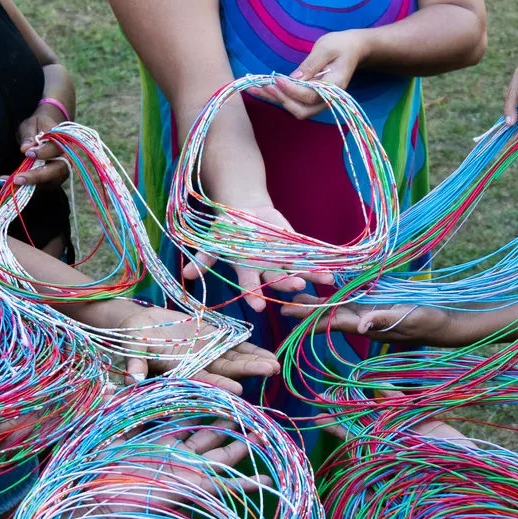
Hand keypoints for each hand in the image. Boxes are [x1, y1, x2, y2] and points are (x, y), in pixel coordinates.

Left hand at [10, 103, 70, 188]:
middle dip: (37, 176)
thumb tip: (25, 148)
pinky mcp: (53, 179)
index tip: (28, 153)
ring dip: (31, 185)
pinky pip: (42, 186)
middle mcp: (67, 158)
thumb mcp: (32, 124)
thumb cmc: (39, 125)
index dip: (43, 152)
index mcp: (64, 140)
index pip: (56, 149)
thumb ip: (29, 135)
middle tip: (18, 178)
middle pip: (57, 170)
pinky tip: (11, 184)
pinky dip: (27, 187)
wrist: (46, 130)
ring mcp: (61, 171)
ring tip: (11, 183)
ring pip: (50, 182)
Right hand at [78, 300, 278, 388]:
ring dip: (255, 362)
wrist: (137, 324)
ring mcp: (207, 354)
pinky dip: (250, 349)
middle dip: (248, 371)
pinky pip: (235, 346)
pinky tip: (269, 353)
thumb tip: (132, 379)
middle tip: (272, 371)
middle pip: (226, 371)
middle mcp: (198, 367)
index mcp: (181, 373)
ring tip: (276, 364)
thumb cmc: (131, 339)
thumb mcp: (132, 350)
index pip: (203, 381)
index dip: (219, 385)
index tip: (238, 389)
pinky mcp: (212, 339)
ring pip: (235, 360)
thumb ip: (135, 364)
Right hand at [179, 196, 329, 313]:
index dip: (253, 295)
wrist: (243, 211)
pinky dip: (320, 262)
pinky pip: (308, 257)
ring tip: (325, 281)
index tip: (258, 307)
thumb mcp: (213, 242)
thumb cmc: (225, 229)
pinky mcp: (294, 248)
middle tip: (296, 288)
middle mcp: (266, 270)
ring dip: (311, 276)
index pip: (250, 287)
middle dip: (286, 284)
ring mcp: (282, 260)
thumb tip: (184, 274)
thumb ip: (204, 259)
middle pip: (277, 280)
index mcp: (246, 271)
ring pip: (297, 271)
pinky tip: (333, 269)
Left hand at [264, 29, 369, 119]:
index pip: (311, 96)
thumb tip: (295, 78)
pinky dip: (276, 96)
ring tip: (254, 88)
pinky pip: (292, 101)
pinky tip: (260, 89)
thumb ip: (311, 64)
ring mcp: (318, 101)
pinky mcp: (309, 97)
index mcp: (335, 87)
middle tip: (264, 86)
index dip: (292, 90)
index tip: (277, 79)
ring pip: (294, 108)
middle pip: (302, 110)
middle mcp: (327, 99)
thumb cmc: (341, 46)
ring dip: (275, 99)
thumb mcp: (326, 48)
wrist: (352, 50)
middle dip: (281, 99)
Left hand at [300, 301, 475, 346]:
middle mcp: (363, 318)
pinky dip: (338, 293)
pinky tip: (329, 285)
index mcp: (365, 323)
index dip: (307, 318)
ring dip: (317, 301)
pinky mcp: (380, 304)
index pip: (330, 321)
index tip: (286, 314)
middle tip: (280, 303)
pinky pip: (354, 298)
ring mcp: (370, 312)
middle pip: (328, 314)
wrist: (448, 323)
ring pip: (337, 306)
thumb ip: (384, 321)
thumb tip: (359, 328)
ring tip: (297, 293)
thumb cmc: (430, 322)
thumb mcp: (408, 319)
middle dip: (305, 309)